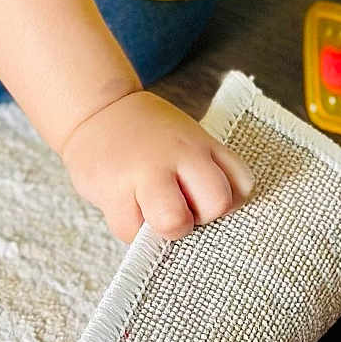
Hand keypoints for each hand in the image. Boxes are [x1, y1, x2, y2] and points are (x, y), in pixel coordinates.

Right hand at [59, 89, 255, 242]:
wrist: (97, 110)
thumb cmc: (148, 134)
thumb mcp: (188, 139)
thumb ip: (209, 171)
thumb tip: (221, 222)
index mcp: (201, 144)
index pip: (242, 186)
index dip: (227, 203)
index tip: (205, 198)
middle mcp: (178, 154)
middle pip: (217, 203)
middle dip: (200, 219)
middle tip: (180, 208)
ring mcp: (146, 170)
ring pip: (175, 223)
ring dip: (164, 227)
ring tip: (151, 210)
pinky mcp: (113, 189)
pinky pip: (131, 231)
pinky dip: (130, 226)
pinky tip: (125, 203)